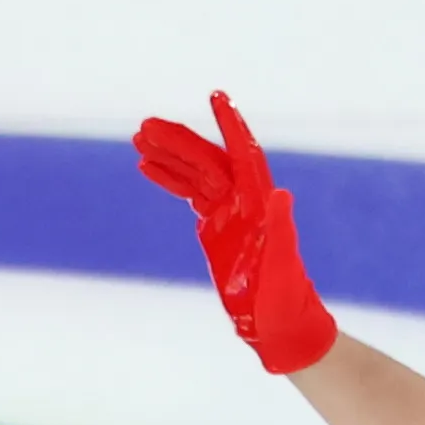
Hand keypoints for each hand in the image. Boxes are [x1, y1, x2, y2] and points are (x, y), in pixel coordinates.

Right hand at [129, 91, 339, 373]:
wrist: (282, 328)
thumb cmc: (286, 300)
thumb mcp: (284, 266)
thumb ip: (282, 229)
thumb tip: (281, 193)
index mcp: (260, 204)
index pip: (244, 155)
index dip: (230, 125)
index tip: (216, 96)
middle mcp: (245, 201)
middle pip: (208, 160)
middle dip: (179, 141)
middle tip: (145, 126)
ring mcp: (229, 212)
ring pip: (196, 172)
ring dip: (169, 155)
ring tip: (138, 139)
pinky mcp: (216, 227)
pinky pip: (190, 193)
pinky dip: (170, 179)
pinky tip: (146, 167)